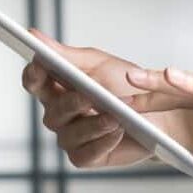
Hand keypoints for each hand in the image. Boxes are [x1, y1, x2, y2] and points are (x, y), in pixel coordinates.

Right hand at [20, 29, 192, 170]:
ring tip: (116, 116)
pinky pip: (85, 153)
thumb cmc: (126, 86)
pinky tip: (118, 131)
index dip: (33, 75)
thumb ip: (66, 55)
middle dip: (71, 103)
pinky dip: (103, 141)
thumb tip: (34, 35)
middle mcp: (60, 114)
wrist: (159, 113)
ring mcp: (71, 137)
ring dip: (95, 123)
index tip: (40, 64)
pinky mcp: (86, 157)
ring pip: (69, 134)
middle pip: (52, 111)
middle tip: (89, 96)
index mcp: (58, 88)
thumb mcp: (98, 64)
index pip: (34, 82)